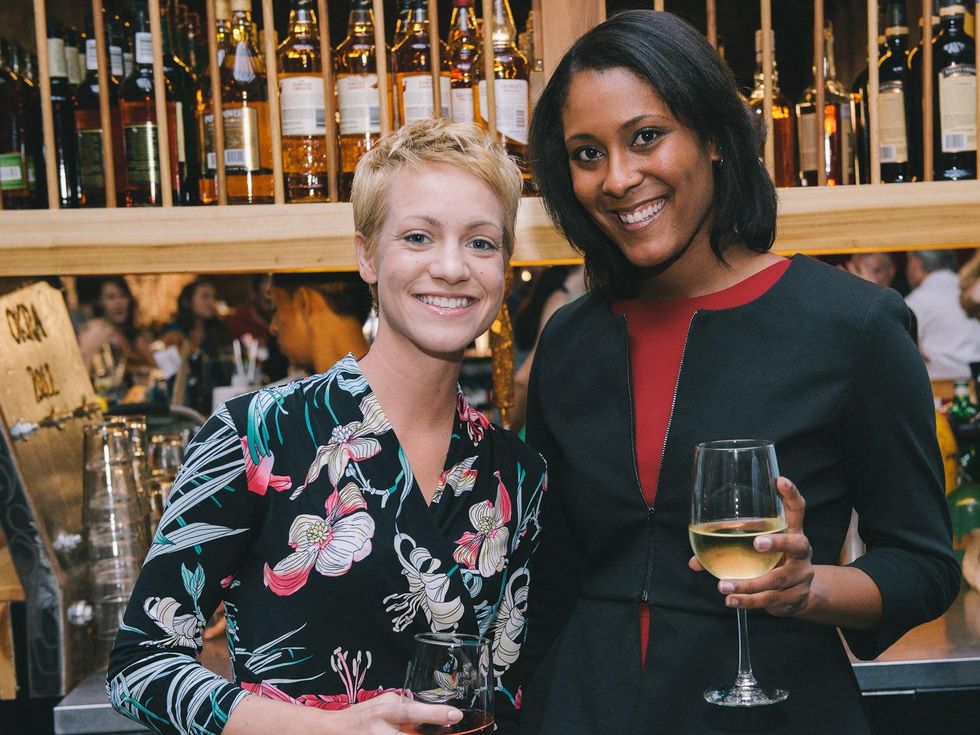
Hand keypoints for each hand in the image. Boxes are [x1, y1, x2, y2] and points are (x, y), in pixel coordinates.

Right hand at [335, 692, 462, 734]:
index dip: (435, 714)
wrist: (333, 732)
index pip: (413, 711)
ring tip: (438, 732)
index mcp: (385, 712)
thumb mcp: (382, 703)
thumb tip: (431, 712)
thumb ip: (405, 705)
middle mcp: (382, 732)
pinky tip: (410, 734)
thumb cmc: (361, 716)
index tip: (455, 715)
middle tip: (451, 732)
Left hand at [689, 476, 813, 616]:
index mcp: (791, 532)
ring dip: (748, 583)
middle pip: (796, 544)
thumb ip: (726, 551)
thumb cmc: (770, 564)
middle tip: (756, 543)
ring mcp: (802, 575)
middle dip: (777, 543)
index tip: (780, 480)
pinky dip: (748, 601)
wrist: (799, 596)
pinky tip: (732, 601)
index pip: (796, 509)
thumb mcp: (755, 552)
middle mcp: (801, 551)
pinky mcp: (797, 597)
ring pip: (777, 579)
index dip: (790, 494)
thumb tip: (693, 562)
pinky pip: (771, 600)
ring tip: (723, 586)